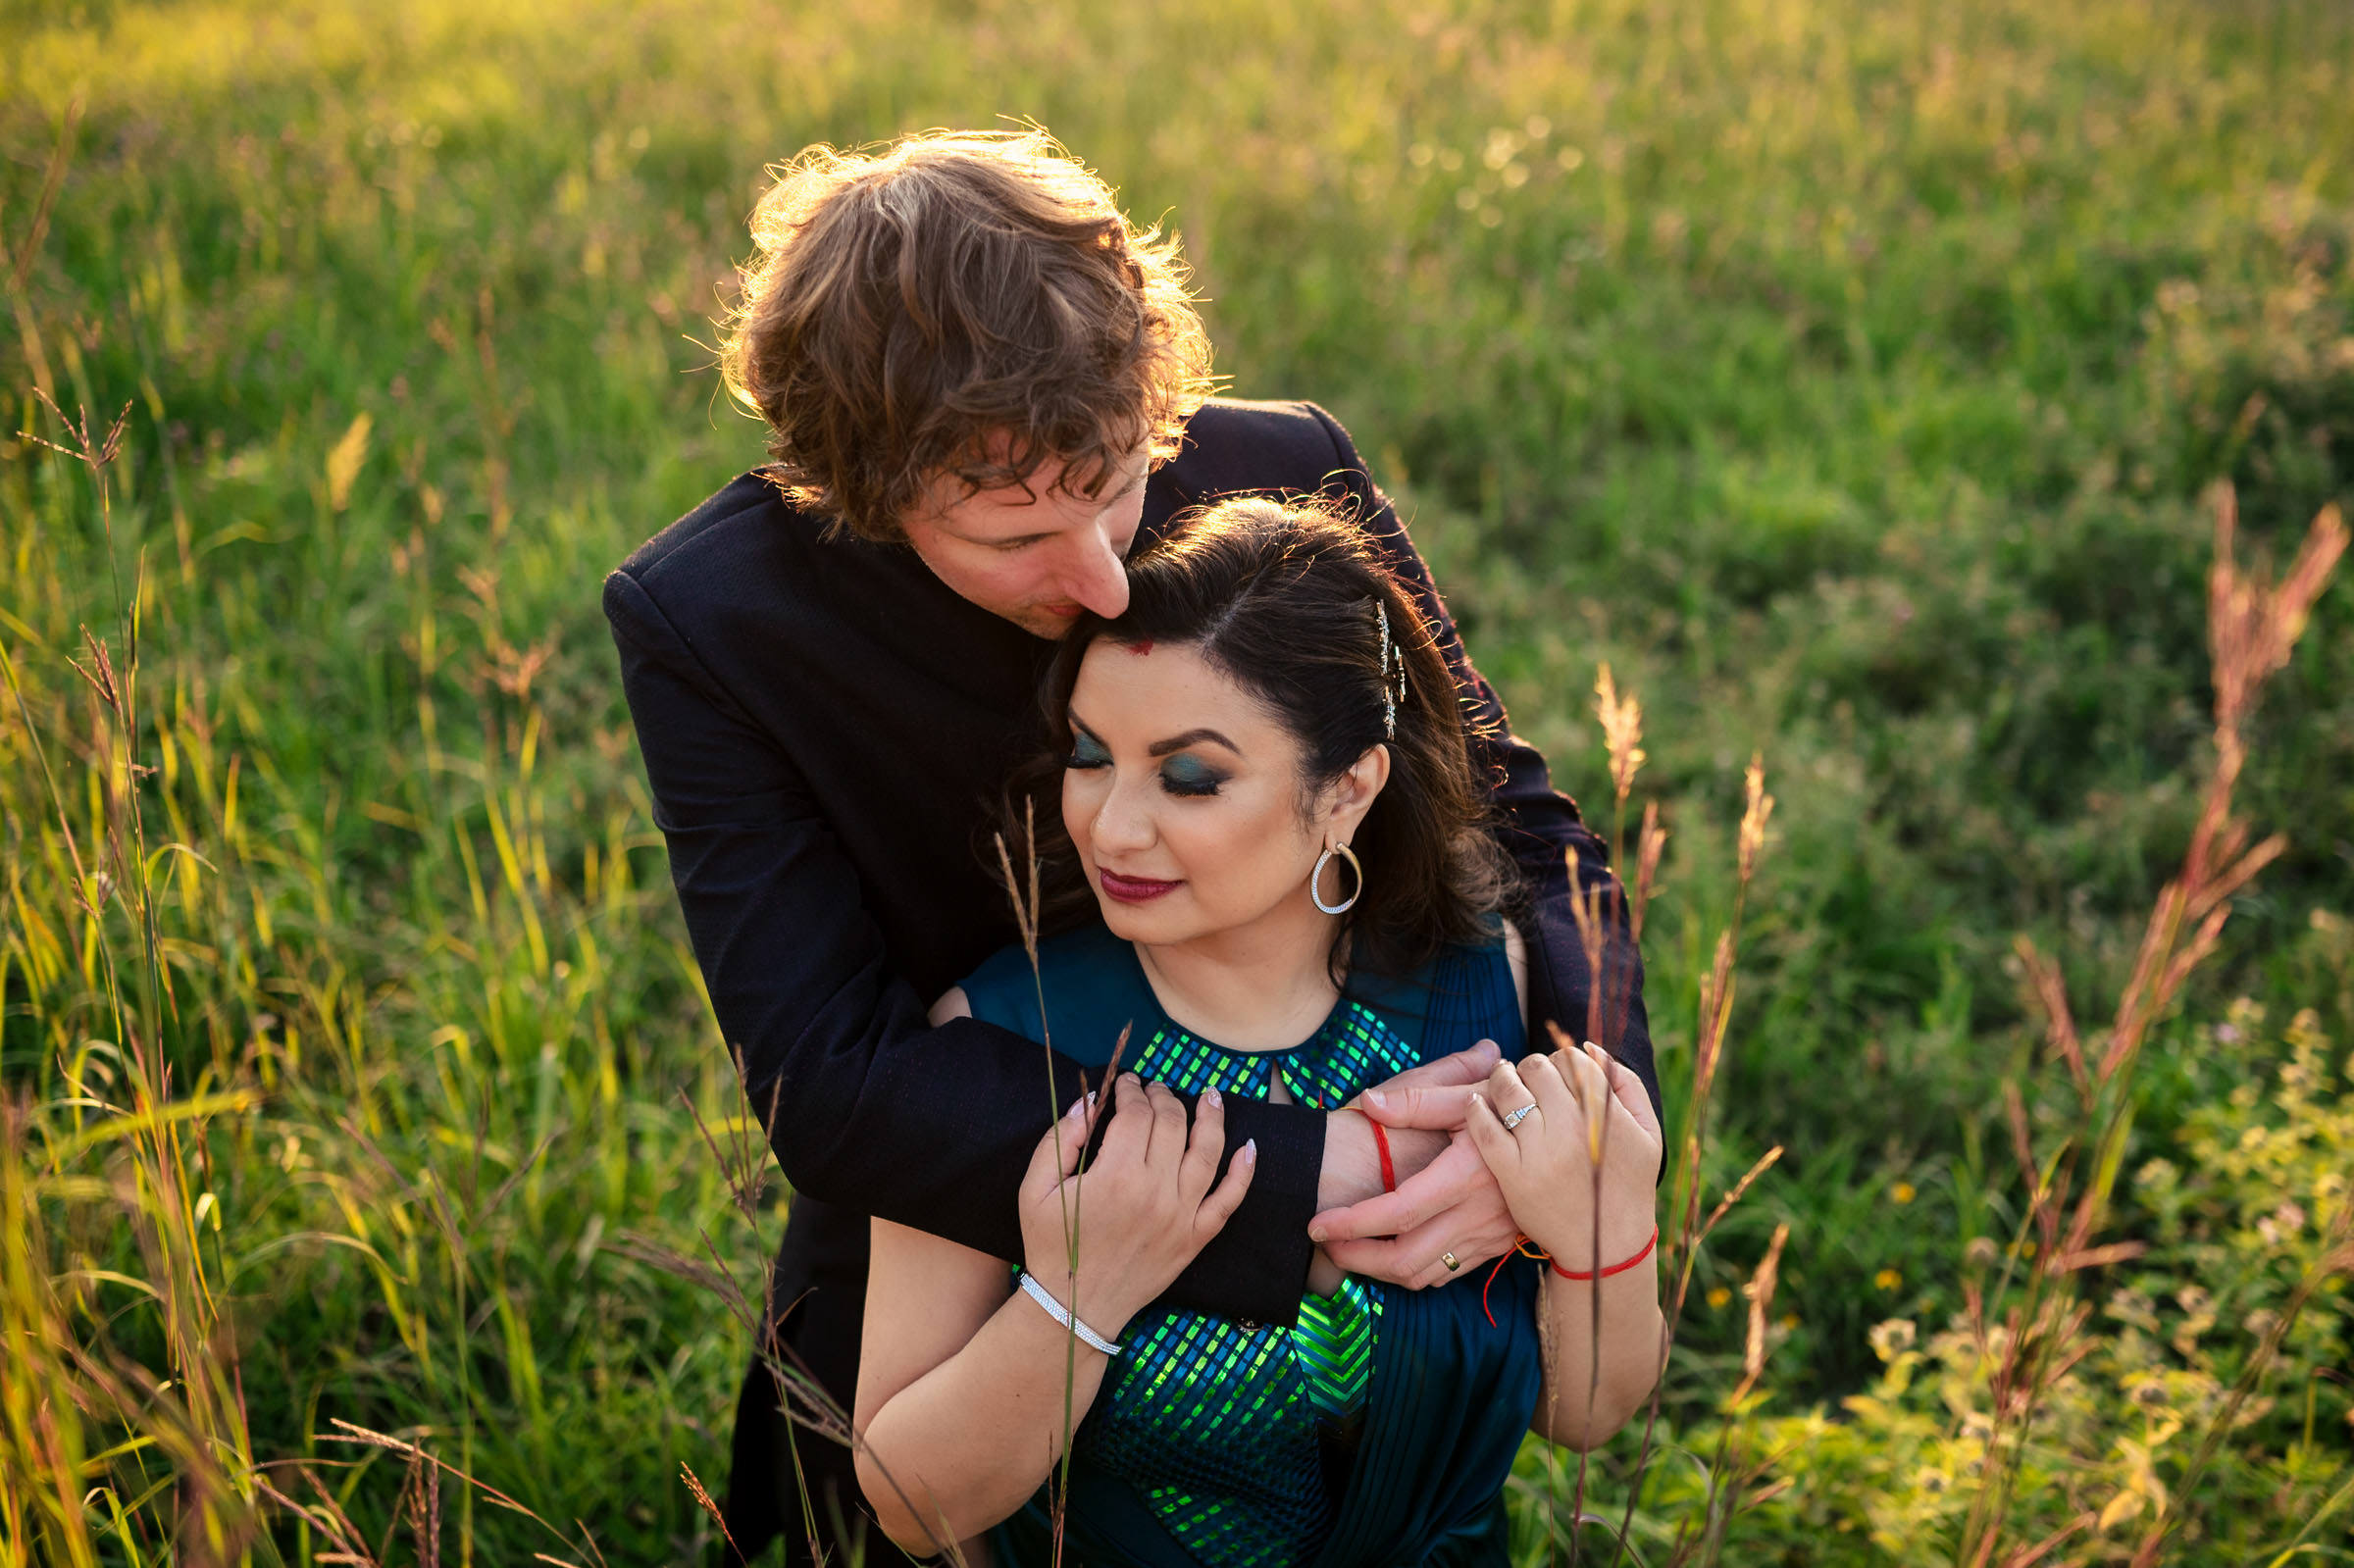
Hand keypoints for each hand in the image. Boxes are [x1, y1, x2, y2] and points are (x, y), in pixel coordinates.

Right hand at [1019, 1074, 1254, 1338]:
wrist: (1073, 1307)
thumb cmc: (1051, 1246)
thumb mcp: (1035, 1189)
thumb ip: (1060, 1139)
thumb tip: (1090, 1101)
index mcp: (1116, 1176)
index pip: (1136, 1114)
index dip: (1132, 1090)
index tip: (1125, 1082)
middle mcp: (1156, 1192)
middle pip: (1172, 1125)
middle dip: (1163, 1097)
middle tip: (1154, 1089)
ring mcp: (1181, 1216)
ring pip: (1207, 1153)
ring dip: (1211, 1118)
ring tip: (1211, 1096)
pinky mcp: (1195, 1238)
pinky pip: (1228, 1201)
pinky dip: (1243, 1173)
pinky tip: (1249, 1148)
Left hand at [1306, 1040, 1517, 1289]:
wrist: (1568, 1136)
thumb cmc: (1511, 1107)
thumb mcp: (1467, 1094)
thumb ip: (1415, 1099)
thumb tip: (1368, 1103)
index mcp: (1465, 1175)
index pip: (1398, 1214)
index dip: (1352, 1224)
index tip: (1317, 1224)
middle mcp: (1479, 1214)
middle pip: (1405, 1260)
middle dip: (1357, 1258)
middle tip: (1326, 1244)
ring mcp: (1491, 1236)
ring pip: (1425, 1276)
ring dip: (1381, 1271)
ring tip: (1349, 1249)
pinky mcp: (1497, 1247)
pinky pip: (1448, 1274)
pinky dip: (1413, 1270)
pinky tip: (1392, 1250)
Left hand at [1465, 1041, 1660, 1269]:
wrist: (1607, 1245)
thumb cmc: (1630, 1183)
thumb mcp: (1648, 1131)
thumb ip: (1625, 1082)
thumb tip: (1588, 1047)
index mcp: (1604, 1114)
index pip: (1570, 1059)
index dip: (1560, 1060)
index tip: (1556, 1073)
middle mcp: (1571, 1128)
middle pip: (1536, 1068)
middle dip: (1530, 1067)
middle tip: (1526, 1076)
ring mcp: (1540, 1152)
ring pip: (1509, 1090)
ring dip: (1501, 1078)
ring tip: (1501, 1081)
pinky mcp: (1513, 1175)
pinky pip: (1485, 1128)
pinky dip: (1476, 1108)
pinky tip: (1477, 1102)